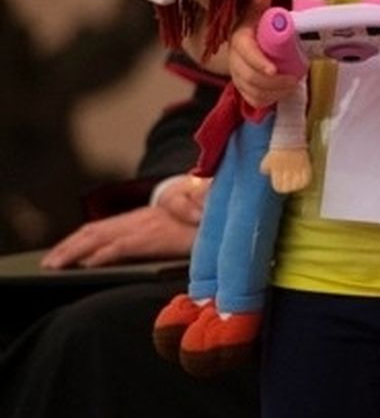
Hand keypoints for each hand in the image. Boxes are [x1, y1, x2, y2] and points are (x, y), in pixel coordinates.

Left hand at [40, 179, 206, 268]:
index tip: (60, 253)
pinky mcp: (156, 236)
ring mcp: (148, 226)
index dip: (79, 239)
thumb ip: (154, 238)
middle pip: (96, 231)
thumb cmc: (206, 226)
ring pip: (102, 237)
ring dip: (75, 252)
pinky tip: (87, 265)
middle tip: (47, 264)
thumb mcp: (177, 230)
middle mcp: (142, 218)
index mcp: (145, 218)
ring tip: (55, 266)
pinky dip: (102, 255)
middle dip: (68, 247)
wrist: (229, 216)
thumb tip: (123, 255)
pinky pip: (122, 246)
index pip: (104, 227)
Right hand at [229, 0, 298, 108]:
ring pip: (252, 91)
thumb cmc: (255, 26)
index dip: (259, 63)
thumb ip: (260, 2)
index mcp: (239, 41)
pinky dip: (269, 100)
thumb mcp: (256, 13)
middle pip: (250, 77)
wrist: (247, 41)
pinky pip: (254, 100)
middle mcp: (235, 61)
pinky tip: (282, 93)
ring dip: (274, 92)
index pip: (246, 55)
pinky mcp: (244, 88)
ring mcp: (238, 77)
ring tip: (292, 84)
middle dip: (273, 82)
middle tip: (294, 79)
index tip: (274, 70)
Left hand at [261, 147, 311, 193]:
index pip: (278, 187)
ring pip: (298, 184)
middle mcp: (287, 170)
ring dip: (296, 186)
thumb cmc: (277, 149)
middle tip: (288, 185)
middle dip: (288, 188)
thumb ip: (264, 167)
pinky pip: (307, 177)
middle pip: (288, 187)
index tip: (281, 186)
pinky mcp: (305, 165)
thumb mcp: (267, 159)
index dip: (279, 188)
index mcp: (277, 170)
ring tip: (296, 184)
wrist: (289, 138)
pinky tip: (303, 181)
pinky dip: (305, 181)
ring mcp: (297, 168)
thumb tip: (265, 173)